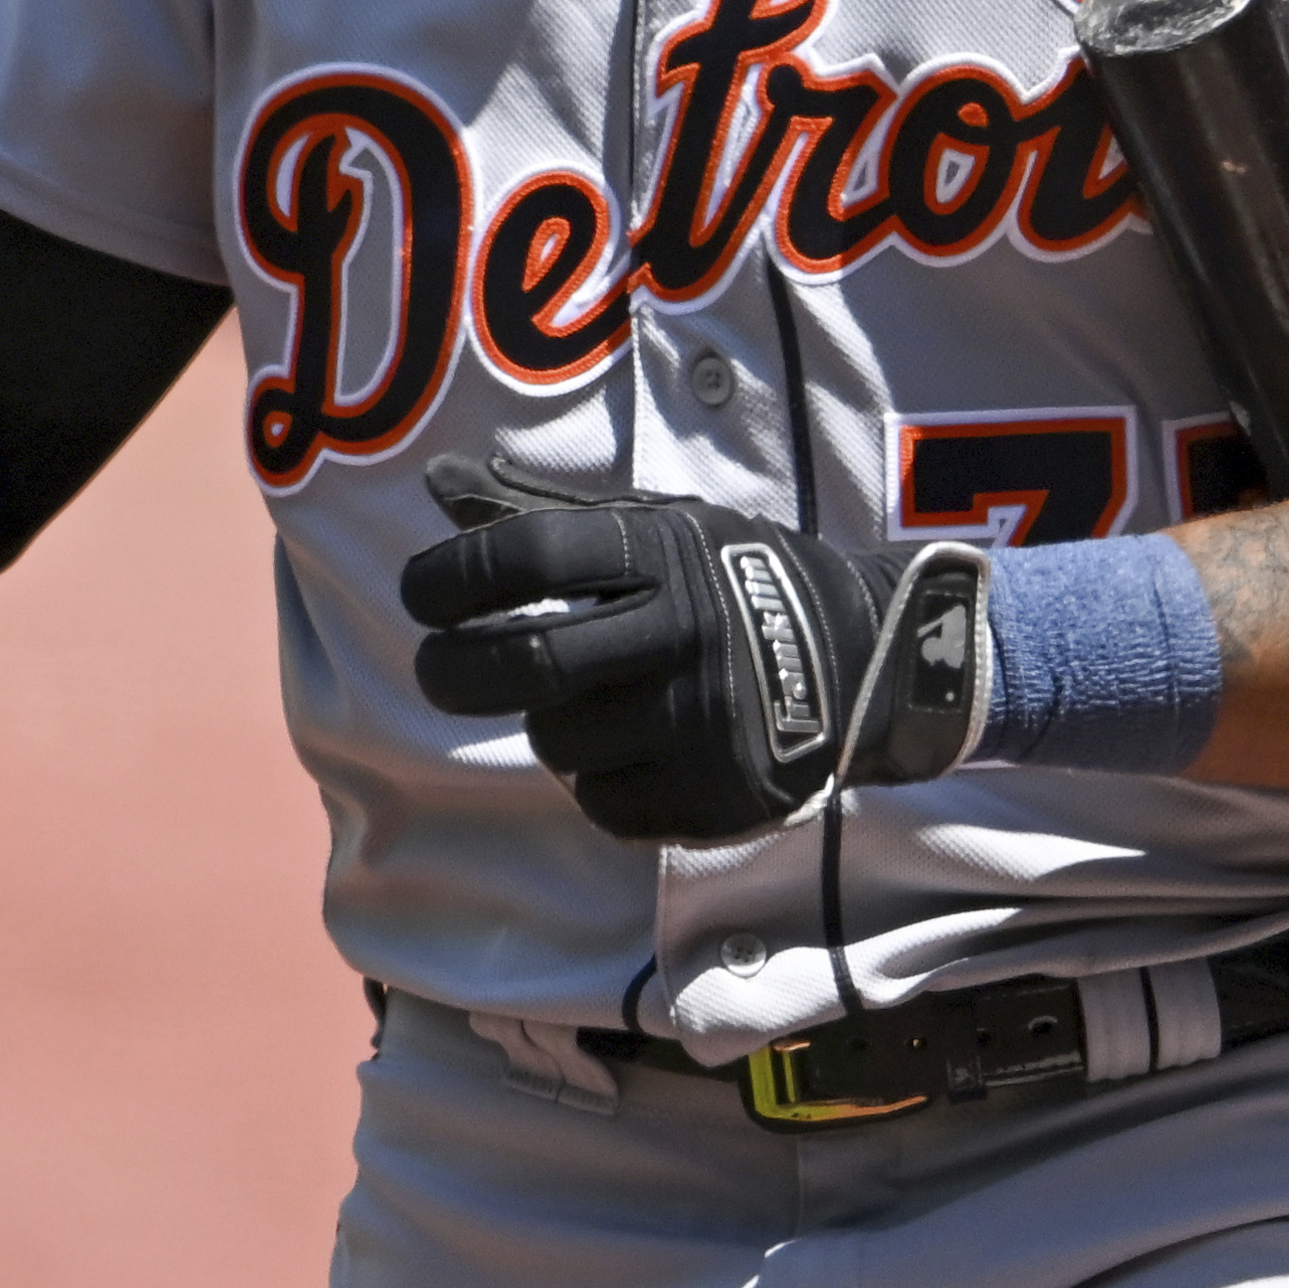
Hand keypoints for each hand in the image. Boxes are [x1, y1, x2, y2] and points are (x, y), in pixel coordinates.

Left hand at [400, 484, 988, 842]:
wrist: (867, 657)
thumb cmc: (734, 582)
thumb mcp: (658, 527)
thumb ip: (544, 514)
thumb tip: (437, 483)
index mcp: (665, 556)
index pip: (528, 555)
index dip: (450, 576)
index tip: (421, 595)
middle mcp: (686, 633)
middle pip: (526, 663)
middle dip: (452, 672)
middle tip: (439, 671)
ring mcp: (706, 720)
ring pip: (557, 742)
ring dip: (550, 727)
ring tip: (591, 704)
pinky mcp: (720, 793)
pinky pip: (602, 804)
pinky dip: (597, 784)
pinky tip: (634, 752)